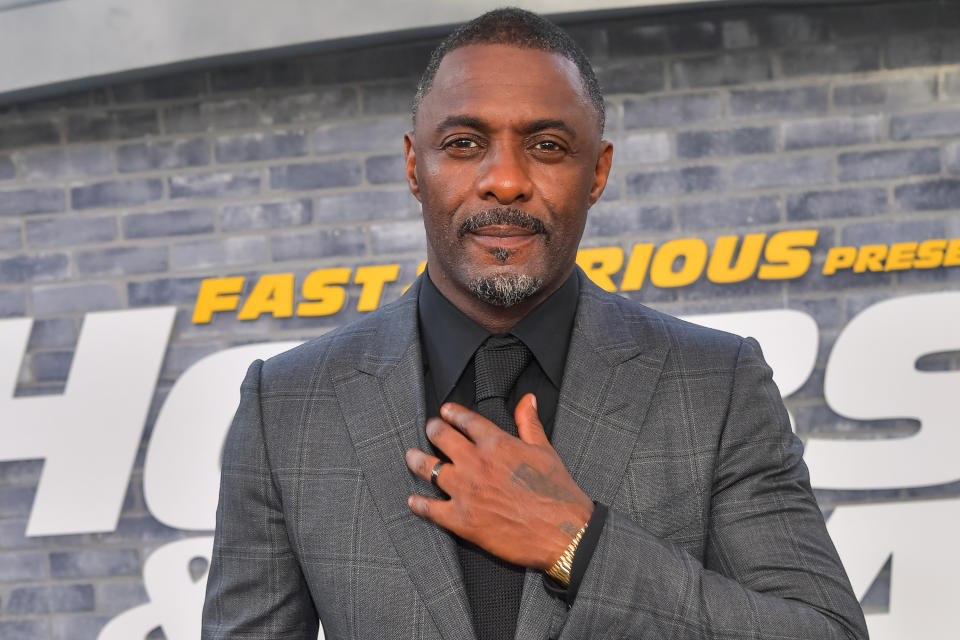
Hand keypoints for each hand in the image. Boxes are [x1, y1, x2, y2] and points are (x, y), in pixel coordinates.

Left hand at [405, 394, 593, 569]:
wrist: (563, 533)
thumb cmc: (557, 492)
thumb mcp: (545, 450)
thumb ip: (529, 423)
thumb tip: (527, 400)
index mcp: (497, 443)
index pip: (466, 420)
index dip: (453, 413)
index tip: (445, 411)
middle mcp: (476, 463)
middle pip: (442, 438)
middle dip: (433, 430)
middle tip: (430, 428)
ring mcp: (466, 491)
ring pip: (430, 469)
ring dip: (417, 460)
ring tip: (412, 456)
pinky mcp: (462, 520)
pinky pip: (431, 509)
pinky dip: (419, 504)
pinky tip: (414, 501)